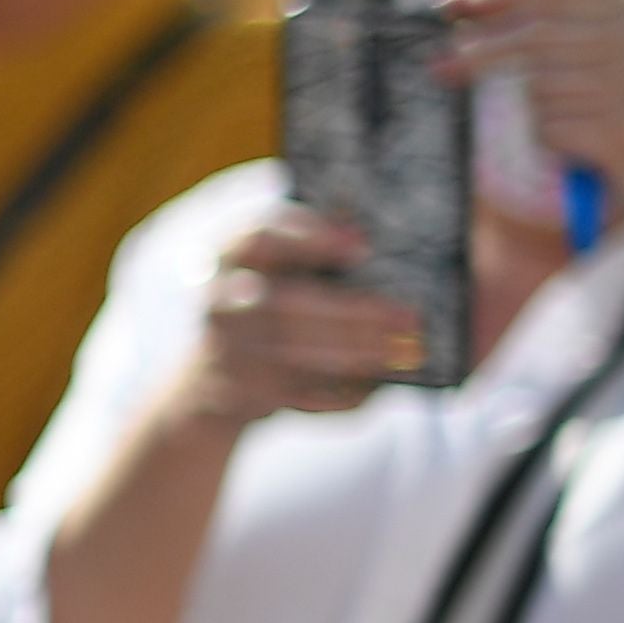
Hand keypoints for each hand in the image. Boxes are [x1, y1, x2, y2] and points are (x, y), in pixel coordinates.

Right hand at [171, 203, 418, 431]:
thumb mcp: (283, 265)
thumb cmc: (271, 303)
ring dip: (355, 354)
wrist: (213, 375)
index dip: (308, 239)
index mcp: (231, 255)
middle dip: (353, 314)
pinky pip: (295, 394)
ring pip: (292, 354)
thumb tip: (361, 228)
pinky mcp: (237, 393)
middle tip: (410, 318)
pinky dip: (340, 393)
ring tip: (406, 351)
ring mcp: (223, 349)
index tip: (363, 247)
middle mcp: (219, 300)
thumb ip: (319, 241)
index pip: (260, 238)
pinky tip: (378, 384)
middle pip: (284, 306)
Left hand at [437, 0, 623, 232]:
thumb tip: (465, 4)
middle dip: (481, 49)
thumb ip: (562, 27)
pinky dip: (551, 143)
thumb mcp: (620, 60)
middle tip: (438, 66)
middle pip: (538, 33)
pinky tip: (586, 154)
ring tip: (577, 126)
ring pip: (539, 86)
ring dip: (539, 112)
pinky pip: (549, 128)